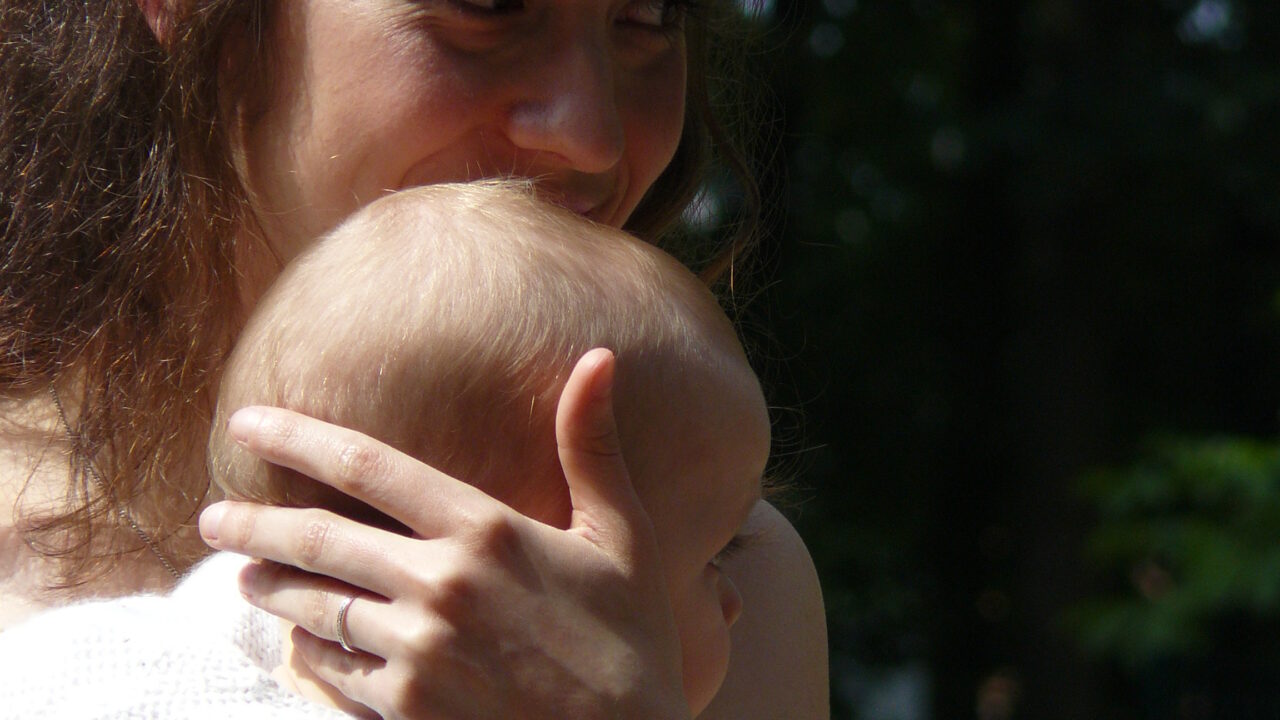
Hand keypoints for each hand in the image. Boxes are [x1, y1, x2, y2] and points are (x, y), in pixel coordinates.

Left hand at [199, 349, 690, 719]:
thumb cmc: (632, 638)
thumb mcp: (623, 535)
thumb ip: (590, 447)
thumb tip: (599, 356)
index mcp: (484, 530)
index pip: (367, 468)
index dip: (297, 440)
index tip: (247, 425)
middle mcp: (439, 585)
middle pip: (318, 539)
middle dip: (253, 525)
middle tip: (211, 519)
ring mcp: (417, 651)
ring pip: (315, 607)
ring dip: (272, 588)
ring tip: (244, 576)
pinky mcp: (406, 709)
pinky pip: (335, 670)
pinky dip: (310, 651)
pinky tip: (300, 643)